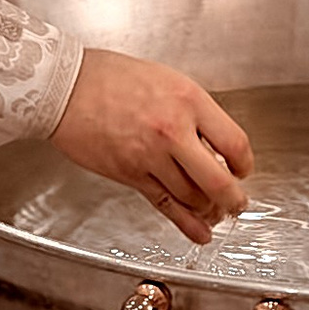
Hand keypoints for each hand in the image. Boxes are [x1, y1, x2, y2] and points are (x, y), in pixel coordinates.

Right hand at [54, 50, 252, 243]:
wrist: (64, 87)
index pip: (234, 143)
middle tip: (237, 203)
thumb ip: (193, 111)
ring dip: (208, 210)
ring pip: (192, 197)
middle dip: (233, 199)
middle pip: (218, 181)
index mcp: (188, 100)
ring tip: (214, 211)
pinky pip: (165, 205)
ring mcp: (150, 156)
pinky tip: (200, 232)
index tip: (242, 170)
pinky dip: (186, 224)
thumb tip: (215, 145)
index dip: (244, 164)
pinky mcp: (130, 175)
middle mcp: (173, 130)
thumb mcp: (165, 80)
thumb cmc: (109, 77)